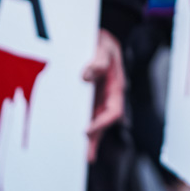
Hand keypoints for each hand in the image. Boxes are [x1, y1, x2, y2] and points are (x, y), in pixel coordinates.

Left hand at [83, 29, 124, 161]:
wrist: (94, 35)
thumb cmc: (101, 40)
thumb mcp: (104, 45)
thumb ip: (99, 58)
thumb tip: (87, 76)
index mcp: (115, 86)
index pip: (113, 111)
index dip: (101, 123)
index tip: (87, 130)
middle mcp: (107, 95)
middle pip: (103, 123)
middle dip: (95, 139)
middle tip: (86, 155)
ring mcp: (97, 97)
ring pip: (94, 122)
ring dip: (89, 139)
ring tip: (82, 156)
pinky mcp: (86, 96)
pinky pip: (84, 114)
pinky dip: (81, 127)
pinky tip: (74, 138)